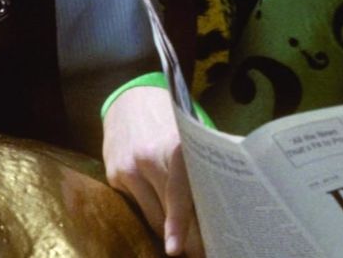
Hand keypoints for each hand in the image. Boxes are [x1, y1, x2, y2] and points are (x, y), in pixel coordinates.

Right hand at [103, 86, 203, 255]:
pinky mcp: (114, 177)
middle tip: (202, 252)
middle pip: (167, 210)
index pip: (178, 194)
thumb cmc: (170, 119)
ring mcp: (128, 169)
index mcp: (173, 146)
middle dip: (186, 235)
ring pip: (152, 214)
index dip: (182, 225)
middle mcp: (147, 159)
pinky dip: (154, 217)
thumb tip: (227, 195)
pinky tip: (166, 229)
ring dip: (169, 232)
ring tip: (187, 247)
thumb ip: (201, 161)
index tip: (186, 250)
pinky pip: (138, 207)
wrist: (129, 99)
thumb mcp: (189, 133)